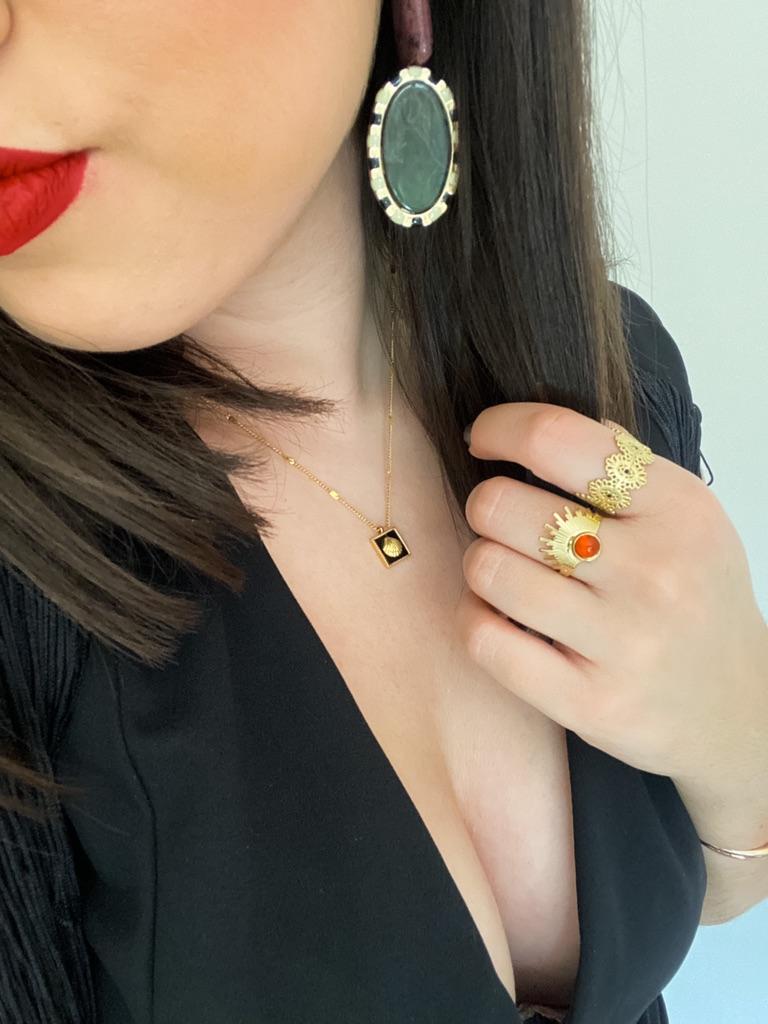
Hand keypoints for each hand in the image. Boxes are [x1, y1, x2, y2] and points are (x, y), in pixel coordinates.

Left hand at [456, 402, 767, 782]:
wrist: (735, 708)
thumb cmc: (696, 599)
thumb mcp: (688, 517)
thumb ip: (621, 466)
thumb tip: (535, 428)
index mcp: (677, 507)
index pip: (555, 439)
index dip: (499, 428)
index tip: (483, 439)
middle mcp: (654, 571)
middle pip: (503, 506)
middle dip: (485, 507)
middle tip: (501, 523)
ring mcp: (623, 641)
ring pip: (488, 570)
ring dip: (480, 565)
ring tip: (504, 574)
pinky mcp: (590, 702)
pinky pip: (487, 641)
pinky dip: (476, 621)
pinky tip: (498, 618)